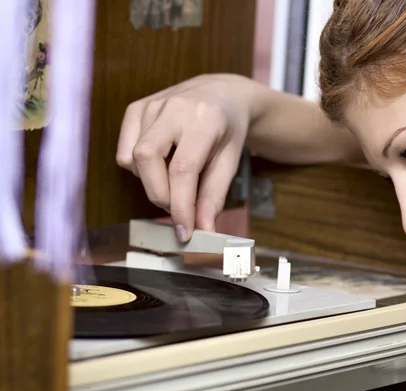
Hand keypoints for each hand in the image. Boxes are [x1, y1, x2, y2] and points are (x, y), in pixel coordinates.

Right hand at [116, 74, 253, 240]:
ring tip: (174, 181)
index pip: (183, 168)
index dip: (180, 205)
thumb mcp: (230, 161)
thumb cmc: (227, 129)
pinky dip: (138, 169)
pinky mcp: (135, 109)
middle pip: (147, 160)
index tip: (184, 231)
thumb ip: (214, 196)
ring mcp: (150, 105)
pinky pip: (124, 152)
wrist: (220, 94)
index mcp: (203, 119)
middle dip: (160, 195)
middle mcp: (173, 108)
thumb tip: (203, 230)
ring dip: (151, 183)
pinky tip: (160, 164)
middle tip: (178, 208)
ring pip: (132, 159)